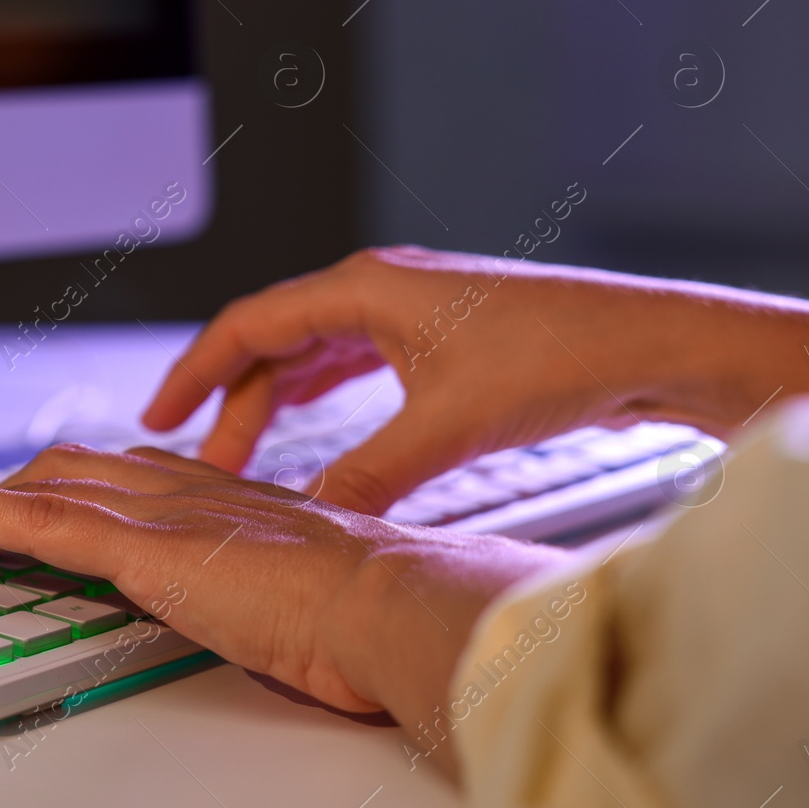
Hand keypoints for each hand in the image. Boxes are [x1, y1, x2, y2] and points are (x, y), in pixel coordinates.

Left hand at [0, 443, 568, 750]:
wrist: (392, 602)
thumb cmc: (369, 609)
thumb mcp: (304, 593)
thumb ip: (265, 589)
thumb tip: (263, 617)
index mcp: (220, 498)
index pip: (118, 478)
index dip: (62, 485)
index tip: (29, 498)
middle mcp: (181, 489)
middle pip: (66, 474)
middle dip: (2, 493)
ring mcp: (157, 512)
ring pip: (37, 492)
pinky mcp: (141, 547)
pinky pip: (35, 525)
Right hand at [139, 245, 808, 513]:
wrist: (648, 346)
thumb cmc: (560, 360)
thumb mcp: (448, 428)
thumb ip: (369, 476)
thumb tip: (312, 521)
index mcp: (367, 286)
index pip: (250, 324)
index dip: (196, 372)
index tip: (160, 416)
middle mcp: (380, 287)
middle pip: (276, 341)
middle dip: (234, 402)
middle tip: (203, 458)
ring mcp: (411, 308)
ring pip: (314, 354)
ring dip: (276, 402)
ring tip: (247, 457)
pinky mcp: (441, 336)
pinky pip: (353, 362)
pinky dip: (322, 400)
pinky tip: (317, 435)